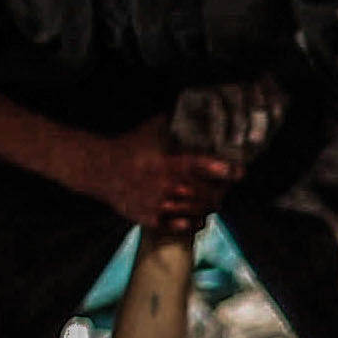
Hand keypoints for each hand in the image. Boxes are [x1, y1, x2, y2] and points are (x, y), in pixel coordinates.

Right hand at [96, 123, 242, 232]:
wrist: (98, 169)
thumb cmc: (128, 147)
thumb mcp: (151, 131)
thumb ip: (174, 124)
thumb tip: (196, 111)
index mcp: (169, 162)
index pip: (205, 167)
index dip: (227, 170)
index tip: (239, 171)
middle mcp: (167, 185)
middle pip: (208, 195)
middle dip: (221, 192)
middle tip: (225, 187)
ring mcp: (159, 204)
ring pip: (198, 212)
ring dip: (208, 207)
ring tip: (213, 201)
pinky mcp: (150, 218)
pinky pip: (181, 226)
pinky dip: (193, 223)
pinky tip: (198, 218)